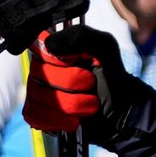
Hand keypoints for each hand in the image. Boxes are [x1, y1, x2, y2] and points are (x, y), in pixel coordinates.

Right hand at [23, 24, 155, 156]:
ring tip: (89, 105)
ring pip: (39, 96)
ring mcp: (38, 91)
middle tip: (90, 84)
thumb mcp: (104, 47)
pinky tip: (75, 120)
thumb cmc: (112, 77)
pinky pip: (36, 115)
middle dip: (71, 82)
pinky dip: (59, 120)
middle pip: (40, 73)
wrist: (120, 112)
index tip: (76, 60)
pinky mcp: (38, 114)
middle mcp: (43, 68)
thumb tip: (49, 44)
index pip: (39, 46)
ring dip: (71, 104)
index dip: (59, 58)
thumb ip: (80, 36)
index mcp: (55, 47)